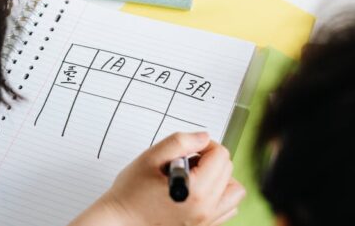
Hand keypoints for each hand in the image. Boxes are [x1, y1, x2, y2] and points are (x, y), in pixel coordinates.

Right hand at [69, 132, 244, 225]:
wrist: (120, 221)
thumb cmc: (130, 193)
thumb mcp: (150, 158)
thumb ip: (179, 142)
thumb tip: (203, 137)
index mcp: (195, 190)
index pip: (221, 155)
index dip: (205, 144)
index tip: (189, 148)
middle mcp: (206, 209)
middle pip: (229, 171)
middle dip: (211, 159)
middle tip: (187, 160)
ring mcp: (206, 221)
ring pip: (234, 192)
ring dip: (221, 178)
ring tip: (196, 176)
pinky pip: (227, 209)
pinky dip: (219, 196)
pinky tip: (198, 191)